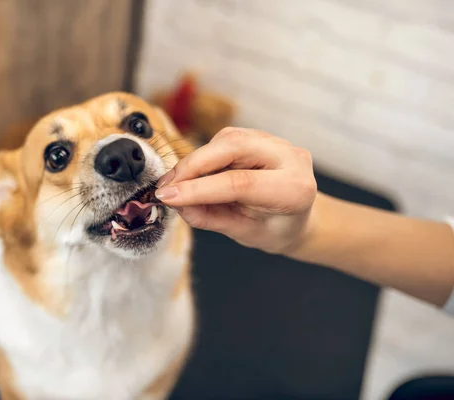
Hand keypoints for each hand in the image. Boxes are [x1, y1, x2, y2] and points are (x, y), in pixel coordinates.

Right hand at [155, 127, 317, 253]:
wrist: (296, 218)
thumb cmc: (273, 229)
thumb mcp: (242, 233)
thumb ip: (209, 217)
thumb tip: (175, 202)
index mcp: (293, 189)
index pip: (240, 183)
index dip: (198, 188)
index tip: (167, 196)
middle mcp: (290, 158)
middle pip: (232, 147)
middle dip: (192, 165)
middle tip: (165, 185)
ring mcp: (277, 142)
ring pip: (226, 139)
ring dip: (195, 160)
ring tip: (175, 183)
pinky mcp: (261, 136)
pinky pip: (226, 139)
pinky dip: (204, 156)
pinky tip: (194, 174)